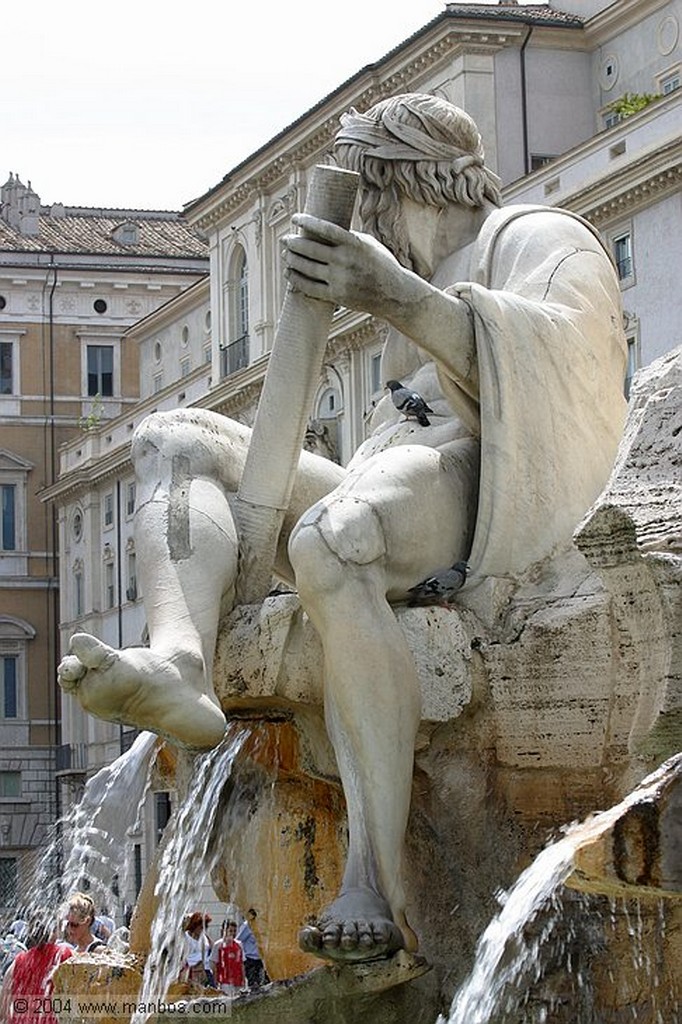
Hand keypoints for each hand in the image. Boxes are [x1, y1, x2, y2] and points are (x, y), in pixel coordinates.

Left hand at [282, 213, 408, 316]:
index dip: (307, 222)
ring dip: (292, 260)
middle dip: (293, 243)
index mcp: (354, 243)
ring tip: (285, 254)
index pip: (324, 229)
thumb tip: (322, 229)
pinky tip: (289, 273)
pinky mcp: (337, 296)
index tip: (295, 218)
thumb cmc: (381, 264)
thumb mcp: (368, 244)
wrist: (395, 294)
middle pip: (310, 249)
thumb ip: (347, 237)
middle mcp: (345, 261)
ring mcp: (340, 279)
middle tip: (284, 239)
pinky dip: (296, 279)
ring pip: (307, 268)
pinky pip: (310, 287)